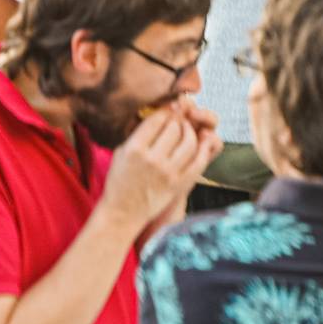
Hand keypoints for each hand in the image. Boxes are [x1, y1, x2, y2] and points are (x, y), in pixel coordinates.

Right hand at [97, 106, 217, 230]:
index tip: (167, 111)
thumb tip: (160, 113)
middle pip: (175, 128)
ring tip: (187, 132)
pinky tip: (199, 146)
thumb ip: (138, 132)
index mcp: (135, 149)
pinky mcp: (179, 185)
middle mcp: (152, 160)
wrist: (123, 212)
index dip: (165, 111)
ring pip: (189, 142)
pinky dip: (202, 150)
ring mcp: (168, 173)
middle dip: (178, 121)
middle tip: (179, 120)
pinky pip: (198, 162)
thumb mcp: (121, 151)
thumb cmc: (120, 180)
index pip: (157, 120)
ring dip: (190, 133)